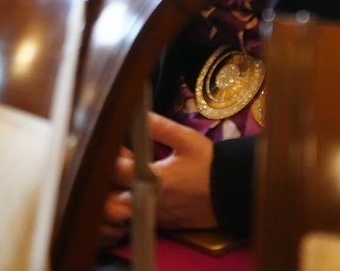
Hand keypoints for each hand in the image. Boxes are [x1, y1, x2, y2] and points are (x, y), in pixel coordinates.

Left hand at [105, 112, 220, 234]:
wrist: (232, 192)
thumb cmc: (209, 165)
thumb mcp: (186, 140)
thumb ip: (159, 127)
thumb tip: (137, 113)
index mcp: (153, 179)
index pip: (115, 169)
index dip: (111, 155)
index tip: (119, 147)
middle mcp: (149, 201)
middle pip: (109, 198)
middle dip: (107, 182)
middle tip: (117, 167)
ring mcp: (154, 217)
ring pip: (120, 213)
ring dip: (116, 198)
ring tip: (125, 182)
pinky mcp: (161, 226)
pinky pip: (136, 221)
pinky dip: (130, 209)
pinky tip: (139, 194)